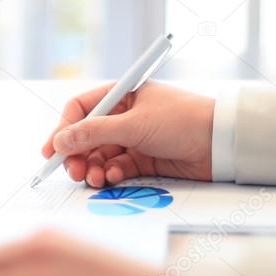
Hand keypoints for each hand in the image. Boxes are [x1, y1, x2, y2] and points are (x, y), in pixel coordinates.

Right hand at [43, 82, 214, 186]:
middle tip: (73, 172)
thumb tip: (60, 142)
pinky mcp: (145, 159)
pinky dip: (111, 174)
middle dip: (77, 155)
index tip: (52, 151)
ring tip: (94, 180)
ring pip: (100, 155)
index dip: (64, 130)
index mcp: (121, 95)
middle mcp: (125, 115)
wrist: (223, 143)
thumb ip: (94, 134)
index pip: (81, 110)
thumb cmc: (182, 120)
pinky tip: (114, 178)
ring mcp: (134, 138)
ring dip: (93, 168)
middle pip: (87, 136)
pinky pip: (117, 167)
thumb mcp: (134, 125)